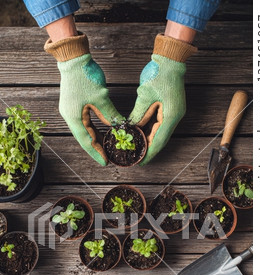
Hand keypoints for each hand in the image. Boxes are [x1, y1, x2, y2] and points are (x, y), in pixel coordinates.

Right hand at [45, 33, 122, 165]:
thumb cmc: (86, 76)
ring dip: (95, 139)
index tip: (106, 162)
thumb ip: (110, 115)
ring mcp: (71, 111)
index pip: (86, 141)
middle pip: (84, 138)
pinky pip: (85, 123)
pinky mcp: (74, 106)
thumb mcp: (101, 98)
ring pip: (85, 131)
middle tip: (109, 157)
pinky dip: (94, 130)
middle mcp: (70, 117)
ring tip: (107, 148)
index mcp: (74, 118)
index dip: (96, 152)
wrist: (74, 58)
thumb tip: (120, 128)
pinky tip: (102, 134)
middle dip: (96, 148)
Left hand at [129, 34, 196, 164]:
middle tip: (137, 158)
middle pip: (161, 139)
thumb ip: (138, 115)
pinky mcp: (171, 107)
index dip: (149, 153)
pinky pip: (160, 124)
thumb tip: (132, 128)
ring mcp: (174, 112)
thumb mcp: (144, 96)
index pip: (159, 141)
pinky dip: (151, 130)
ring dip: (150, 140)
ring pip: (160, 132)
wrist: (171, 58)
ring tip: (138, 149)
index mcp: (171, 116)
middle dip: (149, 149)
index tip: (141, 162)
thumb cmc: (158, 74)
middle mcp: (175, 117)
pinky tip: (142, 134)